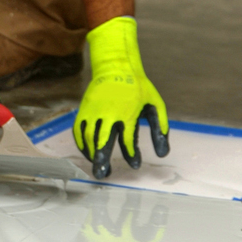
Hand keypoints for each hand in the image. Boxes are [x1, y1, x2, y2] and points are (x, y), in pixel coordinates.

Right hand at [72, 16, 169, 178]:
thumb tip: (163, 154)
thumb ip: (160, 129)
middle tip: (102, 175)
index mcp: (126, 112)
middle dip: (101, 159)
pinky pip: (79, 131)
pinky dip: (82, 144)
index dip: (131, 154)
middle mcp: (107, 113)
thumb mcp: (155, 105)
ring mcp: (93, 111)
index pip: (127, 139)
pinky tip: (89, 153)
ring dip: (92, 154)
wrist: (116, 66)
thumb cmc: (138, 88)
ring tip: (99, 168)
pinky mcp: (84, 109)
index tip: (135, 165)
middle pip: (102, 140)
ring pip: (89, 137)